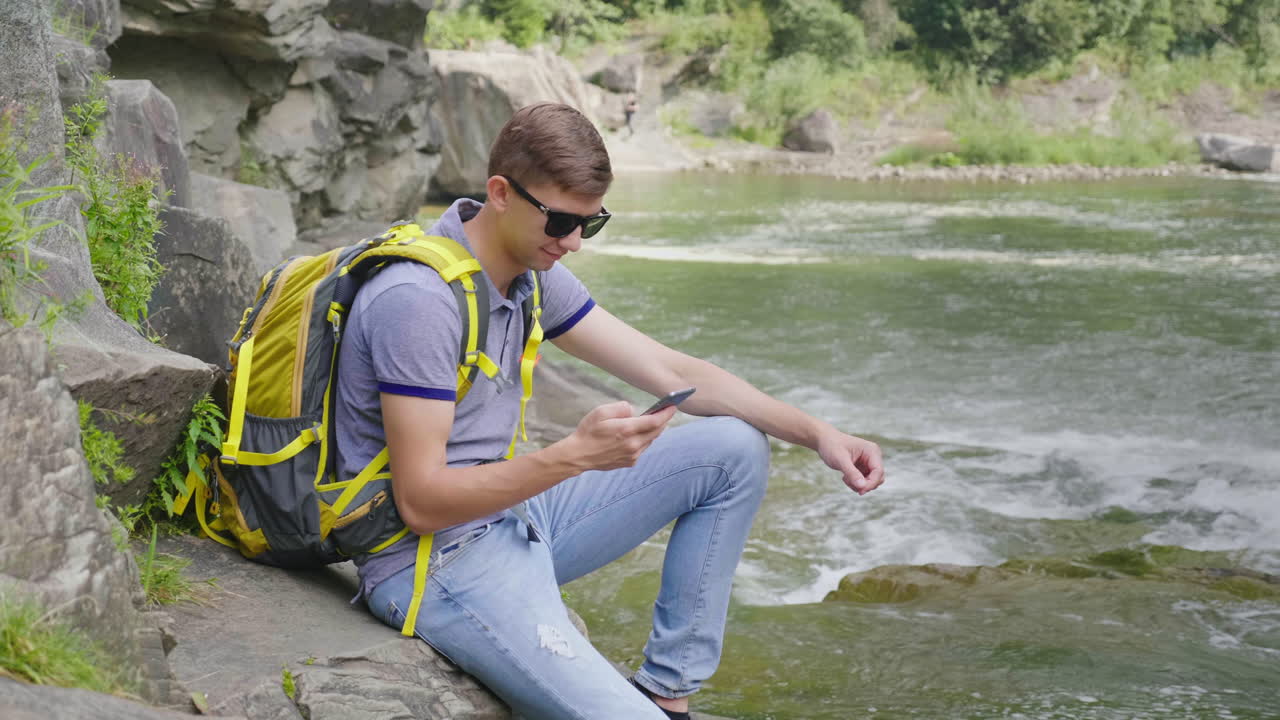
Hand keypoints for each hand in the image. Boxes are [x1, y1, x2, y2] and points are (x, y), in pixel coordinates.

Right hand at [561, 400, 676, 471]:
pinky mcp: (629, 462)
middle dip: (663, 420)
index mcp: (627, 430)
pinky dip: (643, 440)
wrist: (578, 455)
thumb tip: (633, 412)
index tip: (673, 406)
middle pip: (657, 431)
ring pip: (650, 440)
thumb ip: (621, 408)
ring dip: (652, 430)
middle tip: (665, 411)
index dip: (666, 413)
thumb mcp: (601, 411)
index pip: (655, 421)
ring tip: (651, 421)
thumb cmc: (588, 431)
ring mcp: (632, 455)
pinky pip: (642, 449)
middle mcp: (633, 444)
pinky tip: (636, 435)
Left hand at [817, 430, 883, 495]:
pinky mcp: (862, 468)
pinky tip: (845, 477)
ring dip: (859, 485)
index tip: (860, 491)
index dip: (871, 483)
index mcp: (872, 451)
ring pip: (871, 482)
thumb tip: (863, 487)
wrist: (825, 441)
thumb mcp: (840, 460)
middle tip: (848, 482)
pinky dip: (855, 484)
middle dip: (865, 485)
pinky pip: (864, 482)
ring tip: (845, 478)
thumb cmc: (832, 446)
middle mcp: (873, 456)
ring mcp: (868, 463)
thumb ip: (852, 473)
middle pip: (878, 478)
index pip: (878, 471)